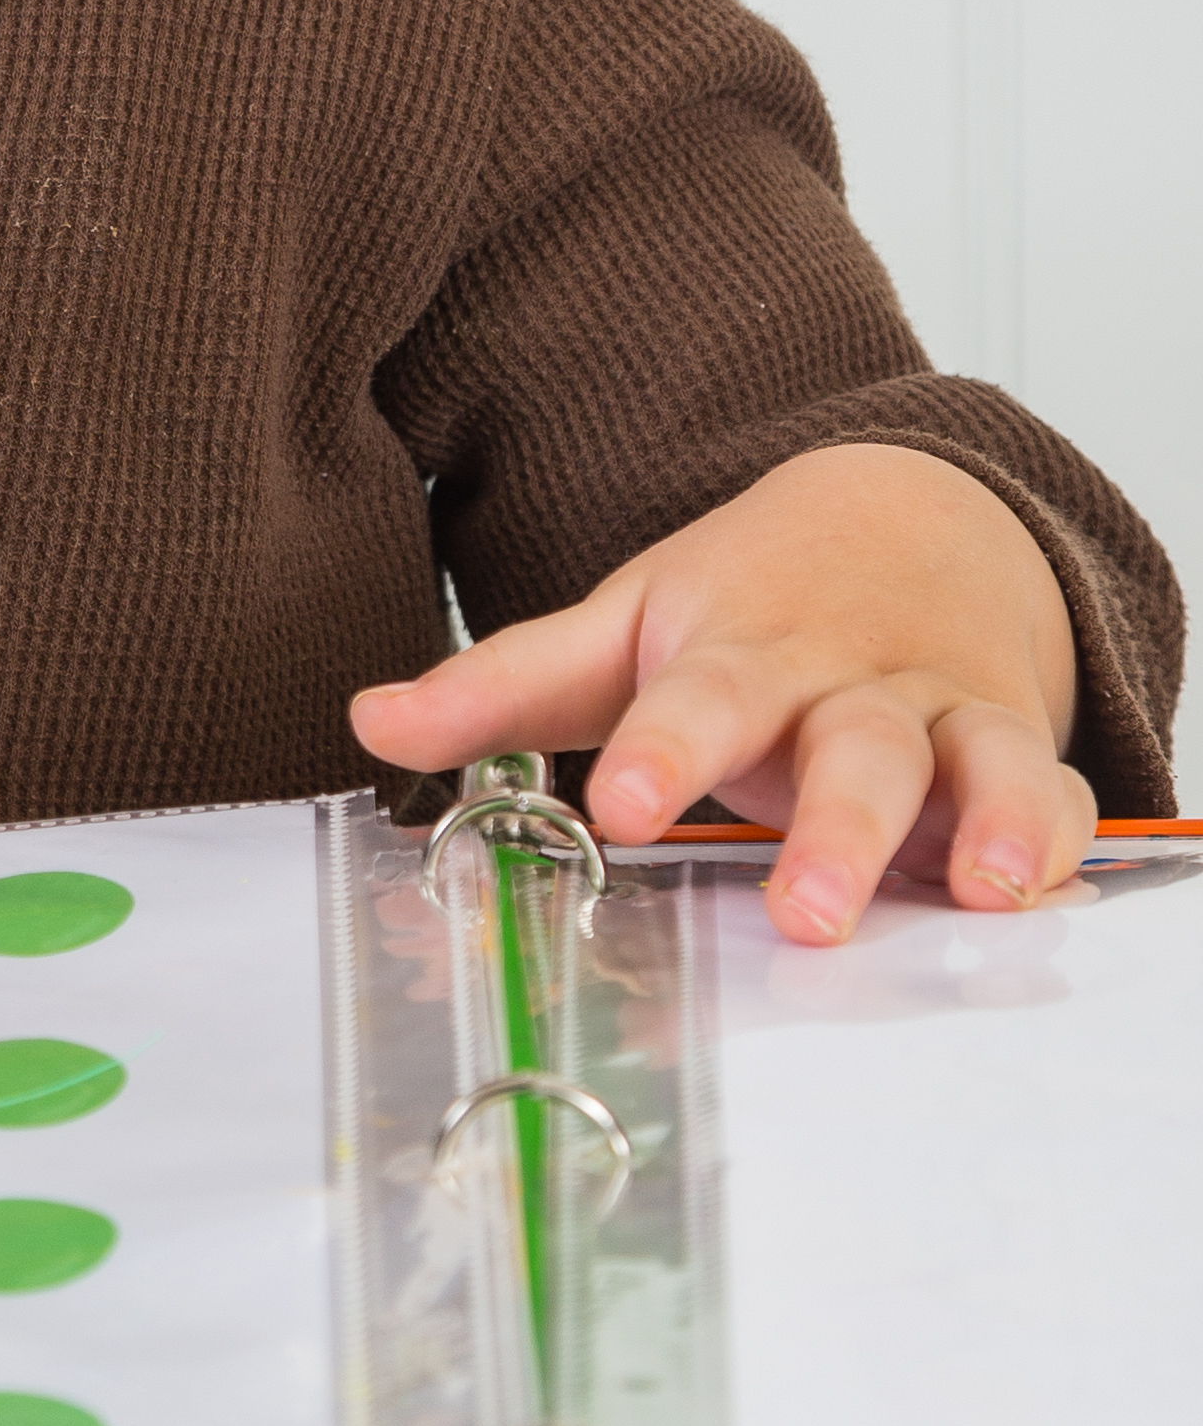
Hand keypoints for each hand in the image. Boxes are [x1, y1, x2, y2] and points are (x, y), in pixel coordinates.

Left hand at [349, 444, 1088, 946]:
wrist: (914, 517)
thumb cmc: (751, 601)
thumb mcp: (626, 626)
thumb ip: (506, 685)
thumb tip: (370, 722)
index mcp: (738, 654)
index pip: (692, 701)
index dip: (658, 754)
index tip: (617, 807)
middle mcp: (844, 684)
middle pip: (844, 750)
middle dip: (830, 829)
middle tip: (801, 908)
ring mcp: (939, 716)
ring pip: (968, 765)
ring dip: (976, 824)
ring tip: (975, 887)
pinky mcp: (1016, 750)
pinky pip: (1053, 791)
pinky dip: (1056, 836)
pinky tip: (1040, 889)